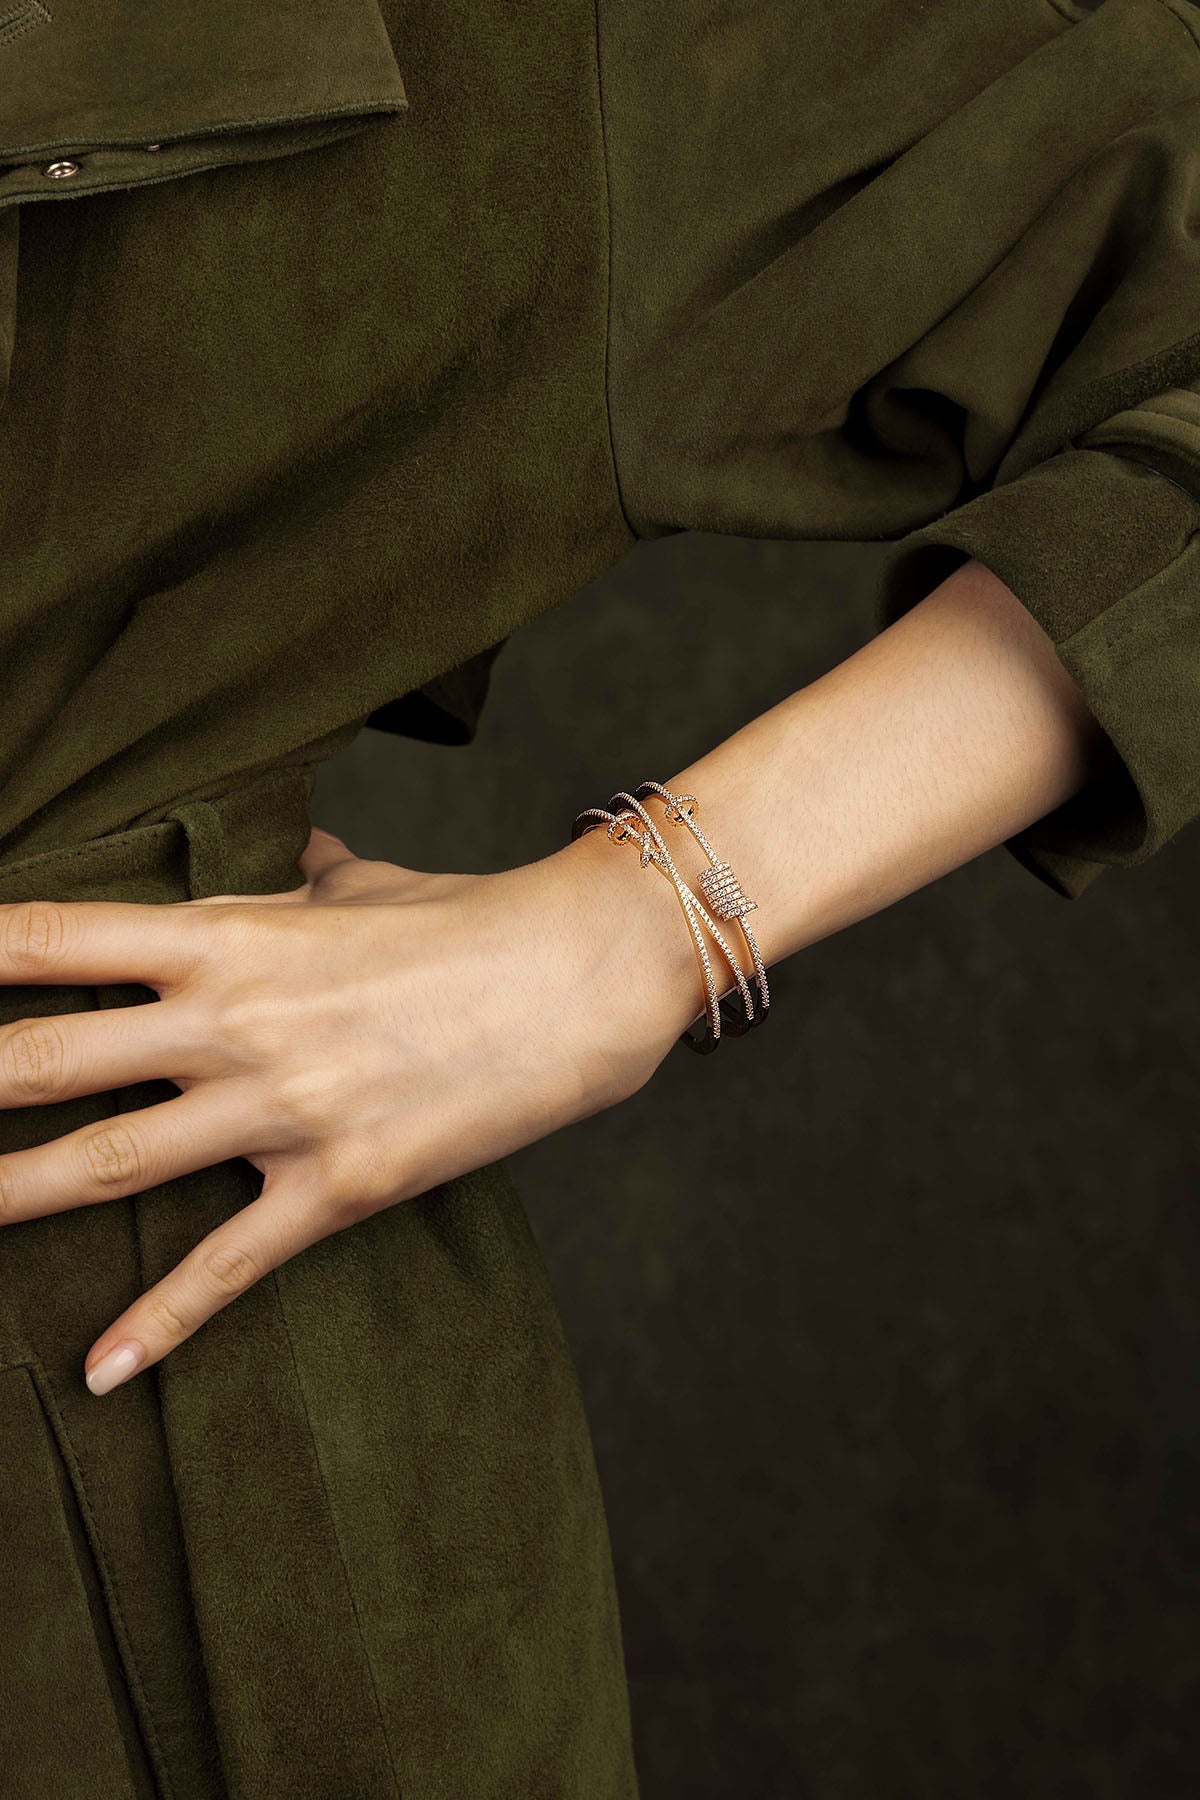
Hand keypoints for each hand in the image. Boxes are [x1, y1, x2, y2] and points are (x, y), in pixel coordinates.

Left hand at [0, 824, 699, 1393]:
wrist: (585, 969)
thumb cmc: (472, 918)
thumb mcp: (364, 883)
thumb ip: (298, 876)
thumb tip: (286, 856)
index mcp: (231, 932)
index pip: (54, 937)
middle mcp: (235, 1019)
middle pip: (44, 1058)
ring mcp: (283, 1106)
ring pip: (105, 1164)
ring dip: (2, 1196)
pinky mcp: (340, 1182)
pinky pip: (230, 1265)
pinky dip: (162, 1325)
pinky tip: (100, 1371)